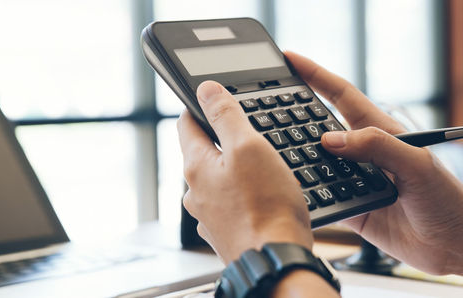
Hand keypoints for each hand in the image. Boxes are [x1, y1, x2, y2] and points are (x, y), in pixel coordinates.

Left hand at [177, 81, 312, 262]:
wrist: (276, 261)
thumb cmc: (266, 208)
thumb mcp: (248, 147)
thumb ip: (226, 115)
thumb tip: (206, 89)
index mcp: (196, 167)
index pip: (186, 125)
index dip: (199, 106)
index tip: (210, 98)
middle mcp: (196, 193)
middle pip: (203, 154)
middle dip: (222, 140)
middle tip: (247, 132)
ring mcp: (210, 216)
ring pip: (218, 181)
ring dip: (234, 170)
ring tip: (261, 167)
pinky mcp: (227, 233)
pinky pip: (231, 204)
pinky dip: (243, 195)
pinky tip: (262, 197)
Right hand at [284, 51, 462, 274]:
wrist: (454, 245)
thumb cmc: (447, 200)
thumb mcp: (417, 164)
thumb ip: (376, 146)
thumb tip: (330, 139)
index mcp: (381, 132)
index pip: (341, 95)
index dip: (315, 75)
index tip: (290, 60)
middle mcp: (364, 153)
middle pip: (321, 126)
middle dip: (294, 113)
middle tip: (264, 105)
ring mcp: (355, 179)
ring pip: (316, 161)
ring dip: (295, 154)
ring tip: (268, 147)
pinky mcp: (351, 206)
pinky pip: (321, 195)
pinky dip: (305, 192)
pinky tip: (289, 189)